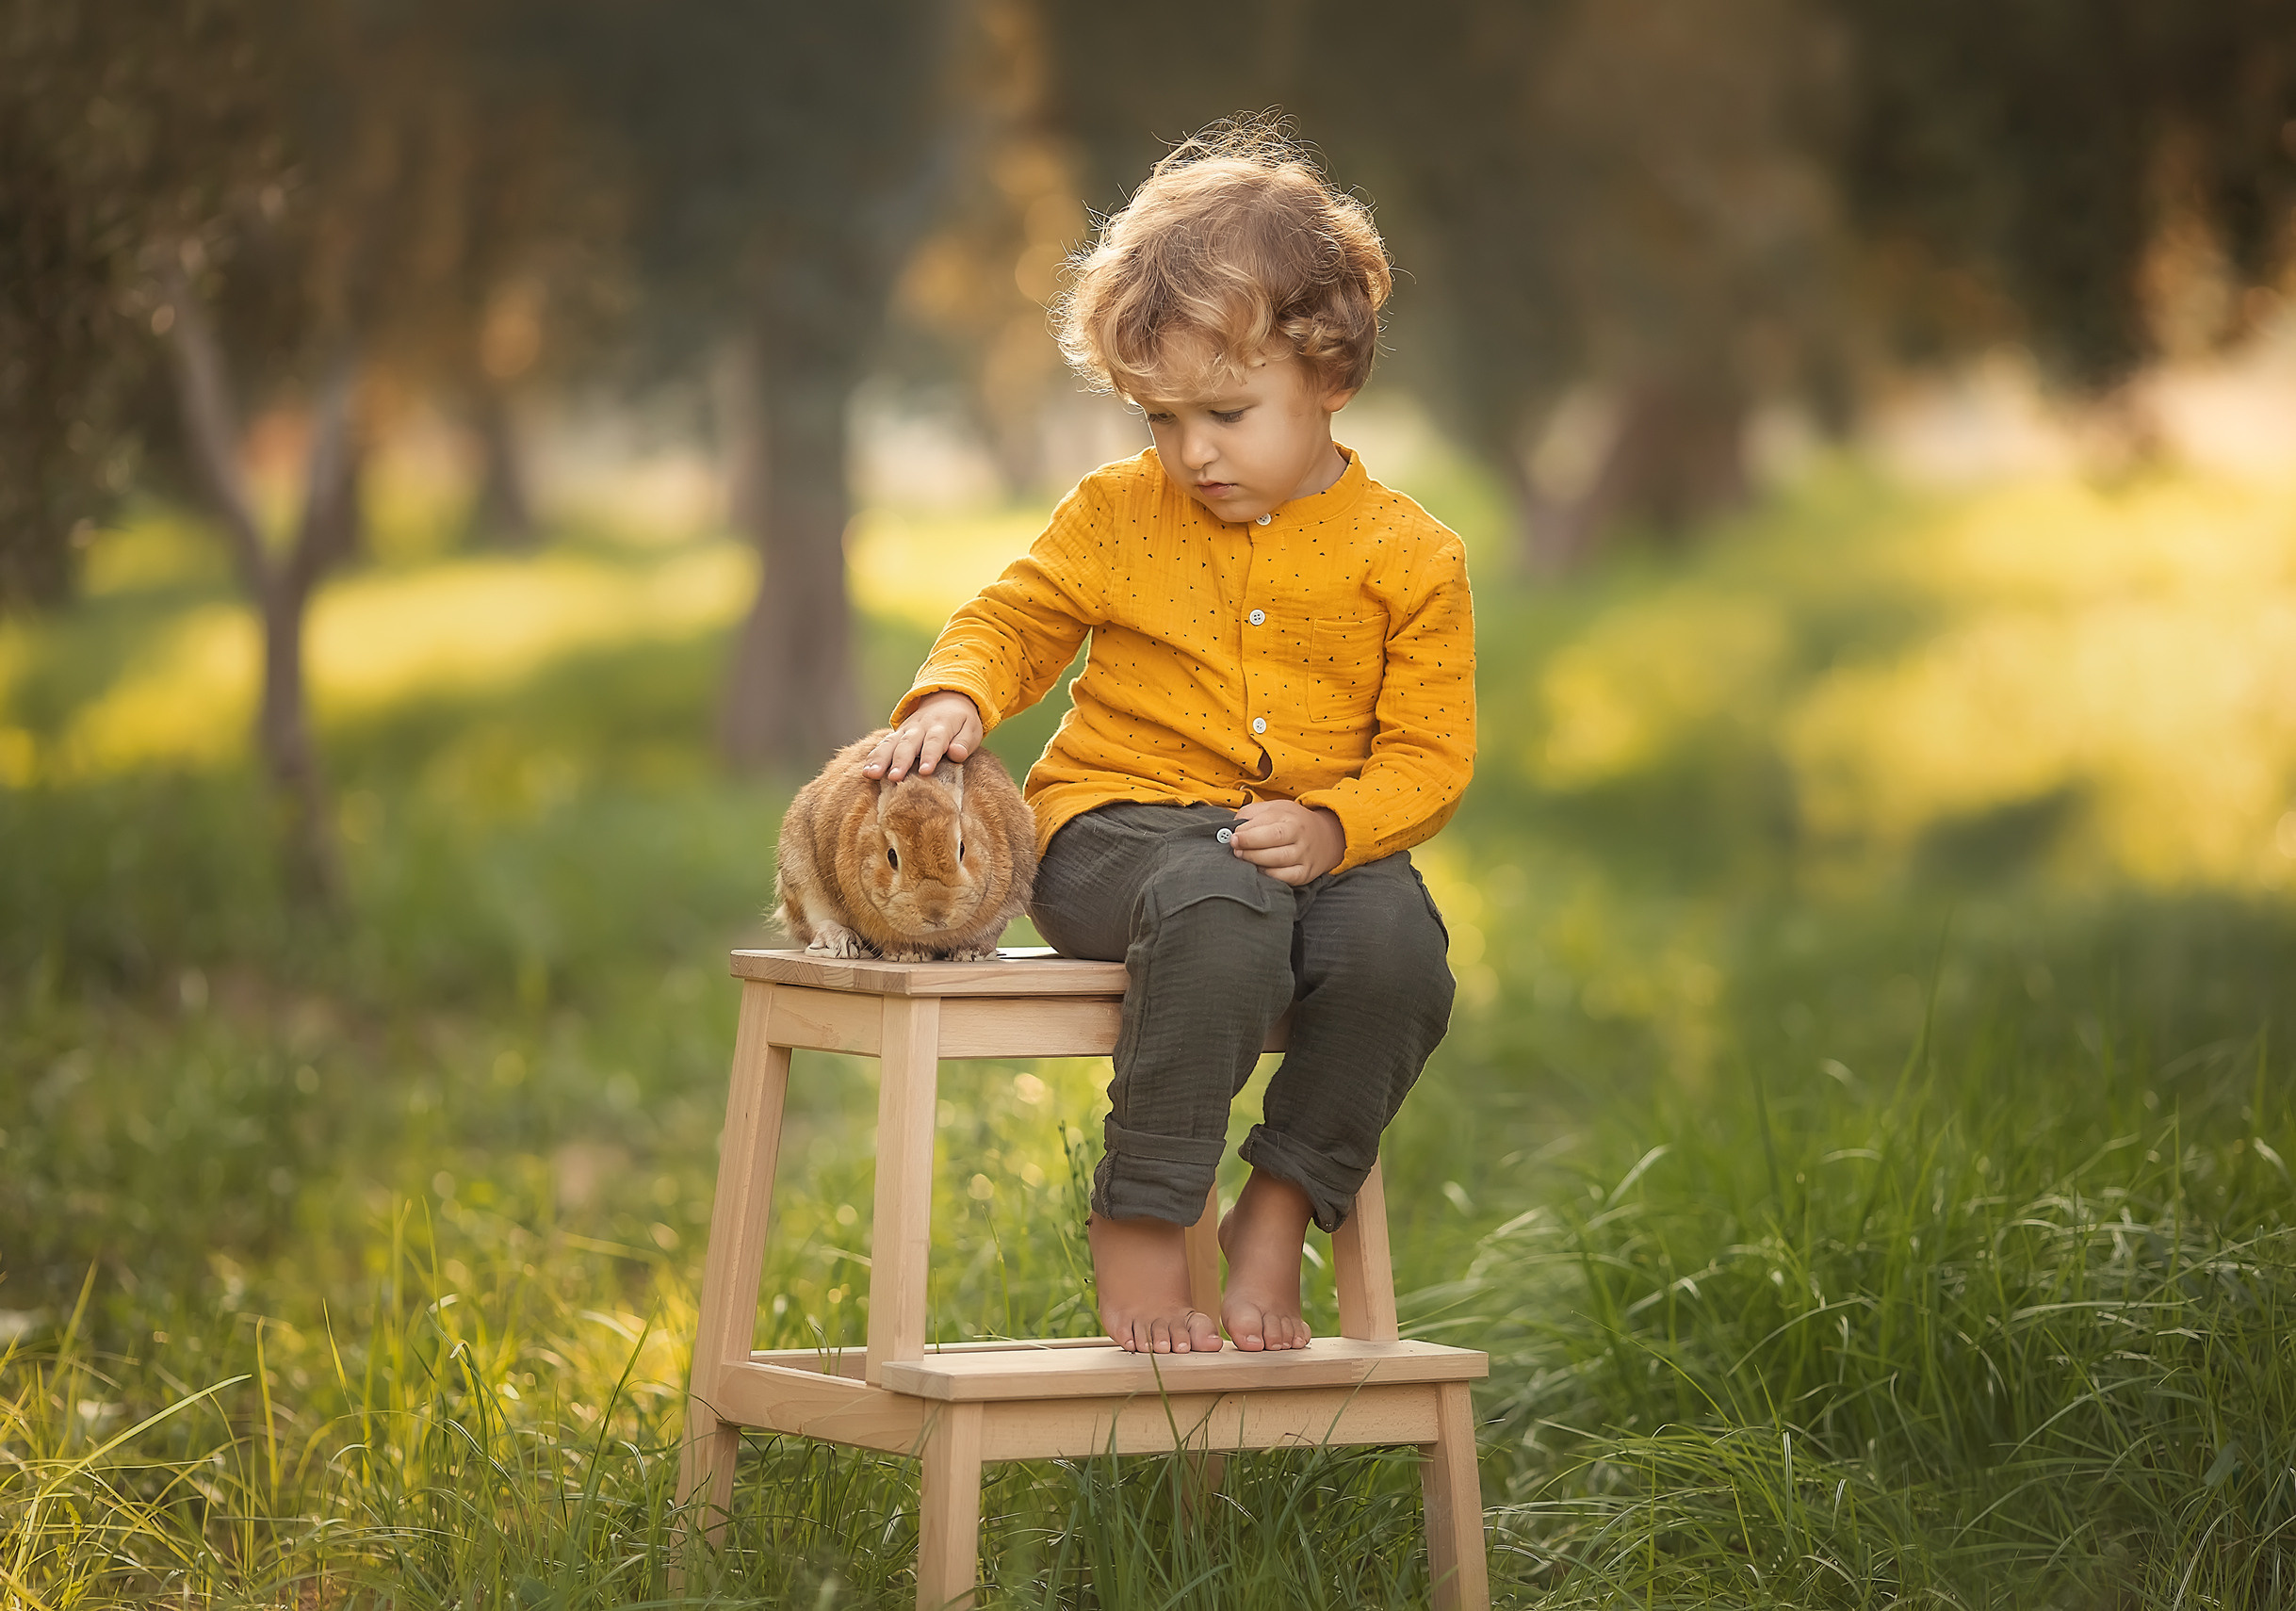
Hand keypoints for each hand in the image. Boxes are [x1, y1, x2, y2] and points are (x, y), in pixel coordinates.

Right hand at [863, 692, 983, 780]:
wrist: (947, 698)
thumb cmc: (962, 721)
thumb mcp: (972, 729)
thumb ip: (965, 742)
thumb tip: (957, 754)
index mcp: (942, 726)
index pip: (935, 741)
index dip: (929, 756)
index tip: (925, 772)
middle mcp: (920, 727)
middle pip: (909, 743)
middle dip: (901, 761)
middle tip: (894, 777)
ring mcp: (906, 730)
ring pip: (891, 743)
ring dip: (881, 759)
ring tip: (872, 775)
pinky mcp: (897, 734)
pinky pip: (883, 744)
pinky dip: (873, 757)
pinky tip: (866, 771)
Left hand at [1228, 800, 1344, 884]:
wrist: (1325, 837)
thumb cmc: (1291, 821)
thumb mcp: (1274, 808)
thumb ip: (1251, 814)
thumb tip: (1230, 828)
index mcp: (1291, 818)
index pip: (1268, 824)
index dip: (1248, 833)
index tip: (1233, 837)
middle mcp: (1300, 836)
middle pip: (1274, 842)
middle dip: (1250, 847)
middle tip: (1235, 848)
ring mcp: (1304, 856)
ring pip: (1279, 861)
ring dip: (1256, 861)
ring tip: (1242, 857)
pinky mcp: (1305, 873)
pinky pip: (1286, 878)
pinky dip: (1270, 876)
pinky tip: (1258, 870)